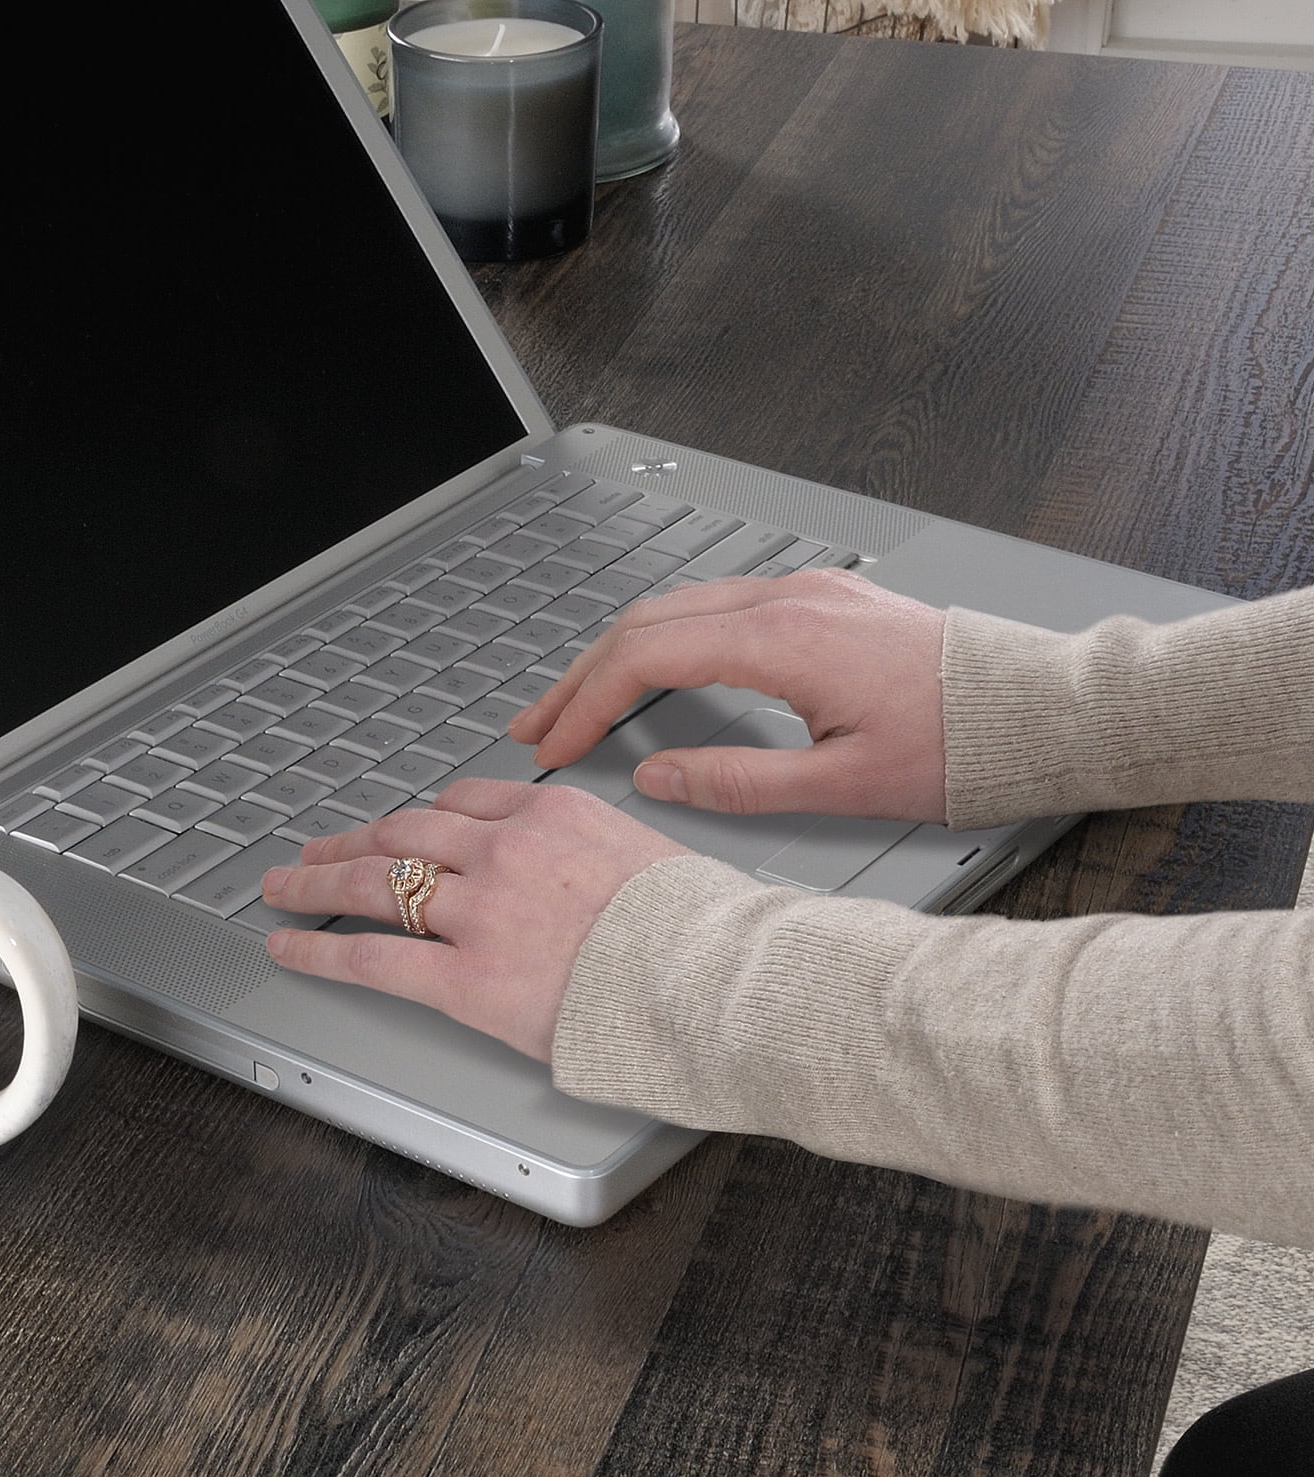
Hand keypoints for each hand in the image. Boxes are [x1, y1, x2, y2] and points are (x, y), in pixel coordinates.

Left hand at [258, 779, 691, 1062]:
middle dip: (352, 841)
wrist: (717, 983)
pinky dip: (318, 948)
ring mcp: (480, 913)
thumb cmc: (703, 936)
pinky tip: (289, 945)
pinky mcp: (464, 978)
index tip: (401, 830)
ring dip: (318, 881)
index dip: (421, 820)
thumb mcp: (653, 859)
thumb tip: (587, 883)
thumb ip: (599, 859)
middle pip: (405, 834)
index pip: (466, 802)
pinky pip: (370, 956)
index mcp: (555, 816)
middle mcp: (506, 852)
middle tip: (316, 849)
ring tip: (283, 886)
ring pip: (375, 883)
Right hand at [509, 569, 949, 821]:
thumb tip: (657, 778)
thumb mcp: (840, 786)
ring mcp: (805, 592)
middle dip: (580, 676)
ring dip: (617, 654)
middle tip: (536, 725)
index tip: (554, 746)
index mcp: (784, 639)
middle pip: (648, 622)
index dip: (586, 704)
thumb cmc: (960, 745)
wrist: (1038, 707)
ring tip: (576, 702)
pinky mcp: (821, 601)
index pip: (647, 658)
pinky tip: (648, 672)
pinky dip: (664, 642)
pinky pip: (716, 607)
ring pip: (678, 608)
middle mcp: (788, 599)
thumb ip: (735, 782)